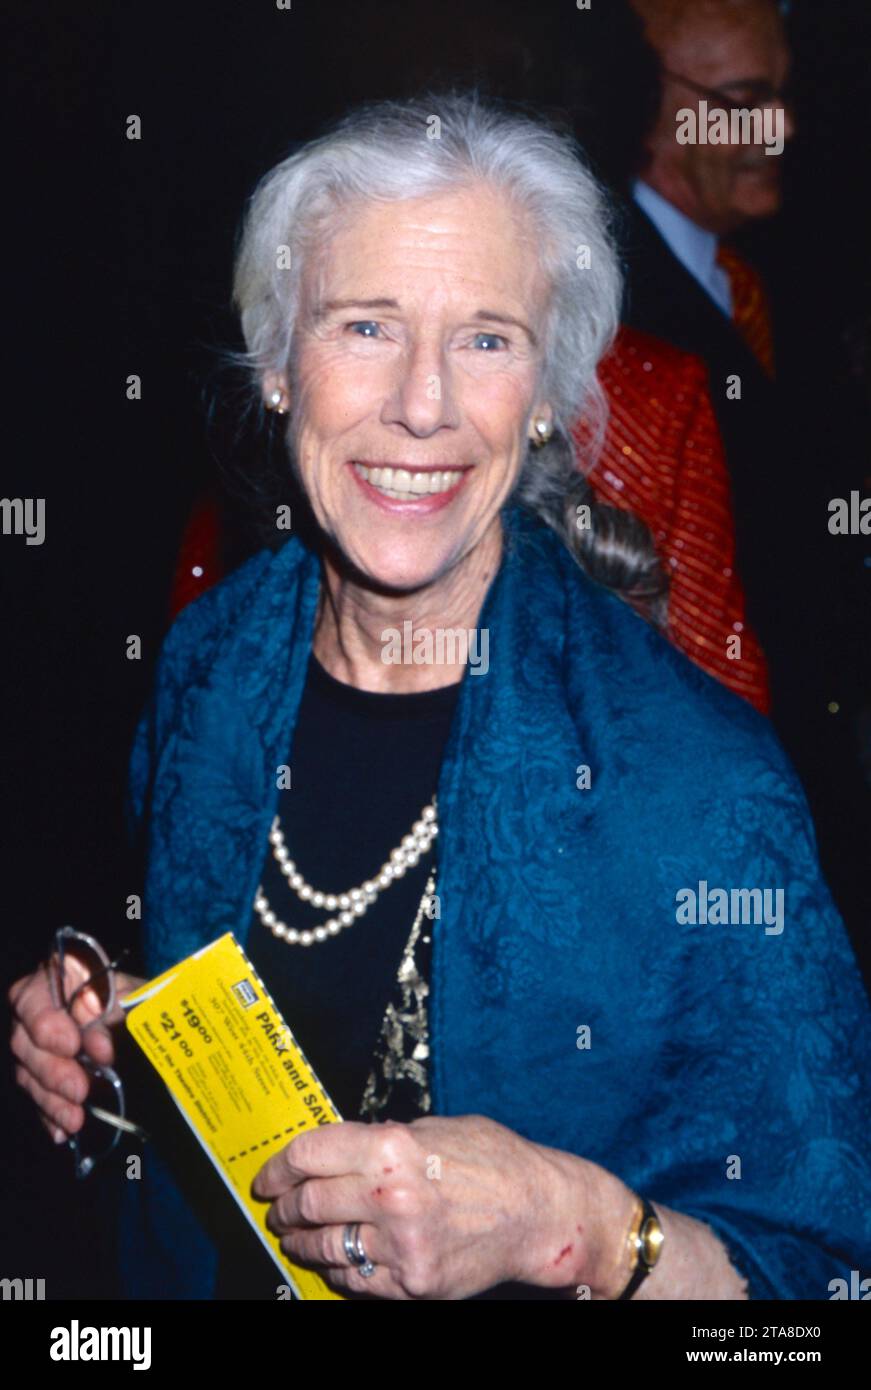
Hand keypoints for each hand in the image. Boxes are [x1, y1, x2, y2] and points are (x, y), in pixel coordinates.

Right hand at [8, 955, 139, 1144]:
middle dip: (51, 1068)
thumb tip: (96, 1033)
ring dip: (51, 1098)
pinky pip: (38, 1096)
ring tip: (76, 1118)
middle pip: (25, 1039)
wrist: (149, 1017)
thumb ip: (116, 1008)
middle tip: (79, 1088)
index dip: (47, 1020)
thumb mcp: (137, 996)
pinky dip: (51, 1115)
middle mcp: (41, 1009)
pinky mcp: (44, 1074)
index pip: (34, 994)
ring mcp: (38, 1044)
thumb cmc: (142, 997)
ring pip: (27, 1072)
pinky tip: (63, 1131)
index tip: (72, 1044)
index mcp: (61, 976)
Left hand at [251, 1113, 610, 1299]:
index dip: (279, 1166)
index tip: (269, 1176)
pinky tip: (337, 1259)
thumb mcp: (437, 1129)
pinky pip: (356, 1280)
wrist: (539, 1214)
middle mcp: (391, 1195)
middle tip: (280, 1207)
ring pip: (325, 1246)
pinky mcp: (412, 1282)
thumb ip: (387, 1138)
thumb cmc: (495, 1164)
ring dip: (303, 1242)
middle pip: (310, 1202)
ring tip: (298, 1235)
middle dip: (286, 1207)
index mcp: (394, 1147)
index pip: (310, 1154)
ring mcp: (401, 1244)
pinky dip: (339, 1270)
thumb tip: (344, 1147)